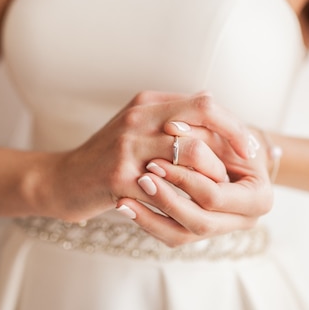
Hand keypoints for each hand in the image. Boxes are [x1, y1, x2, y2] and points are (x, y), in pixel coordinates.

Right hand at [40, 91, 252, 221]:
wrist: (61, 180)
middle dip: (230, 147)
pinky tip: (193, 207)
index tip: (247, 147)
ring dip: (212, 174)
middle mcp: (138, 118)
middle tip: (243, 171)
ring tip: (218, 190)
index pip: (203, 102)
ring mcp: (128, 146)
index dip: (231, 124)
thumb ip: (169, 121)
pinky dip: (187, 197)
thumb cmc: (105, 157)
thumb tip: (215, 123)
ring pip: (191, 150)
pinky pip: (167, 186)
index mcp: (147, 104)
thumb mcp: (136, 129)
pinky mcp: (119, 176)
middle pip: (202, 119)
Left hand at [115, 122, 273, 246]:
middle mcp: (246, 220)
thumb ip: (203, 131)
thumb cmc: (231, 138)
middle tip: (139, 179)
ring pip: (183, 235)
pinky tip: (124, 207)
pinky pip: (171, 236)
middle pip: (201, 220)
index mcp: (259, 197)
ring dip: (152, 217)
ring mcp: (221, 229)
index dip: (186, 179)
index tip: (154, 162)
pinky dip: (147, 222)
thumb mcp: (222, 131)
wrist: (235, 155)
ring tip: (124, 200)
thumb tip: (170, 127)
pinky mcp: (200, 231)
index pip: (215, 195)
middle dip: (168, 200)